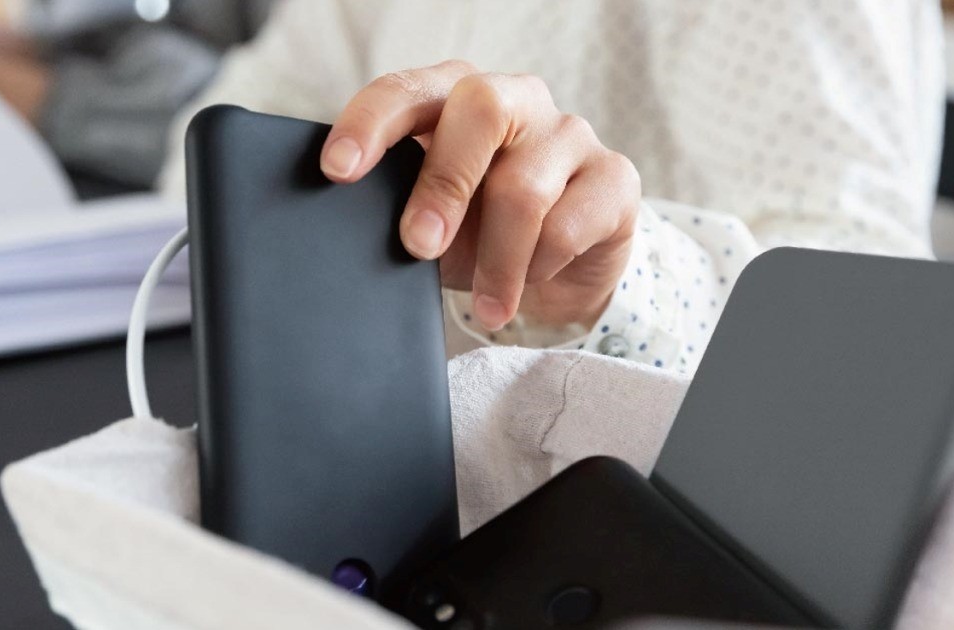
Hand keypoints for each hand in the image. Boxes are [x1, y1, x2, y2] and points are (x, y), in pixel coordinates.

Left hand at [320, 60, 638, 331]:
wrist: (559, 273)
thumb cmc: (478, 234)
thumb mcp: (431, 223)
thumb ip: (399, 213)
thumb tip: (353, 237)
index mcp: (454, 96)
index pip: (407, 91)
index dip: (370, 125)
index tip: (338, 170)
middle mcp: (515, 99)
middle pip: (481, 109)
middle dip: (443, 183)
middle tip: (419, 246)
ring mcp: (569, 133)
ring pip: (525, 188)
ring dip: (496, 259)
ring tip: (488, 304)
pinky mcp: (614, 176)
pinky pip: (568, 226)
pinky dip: (538, 268)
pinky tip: (529, 284)